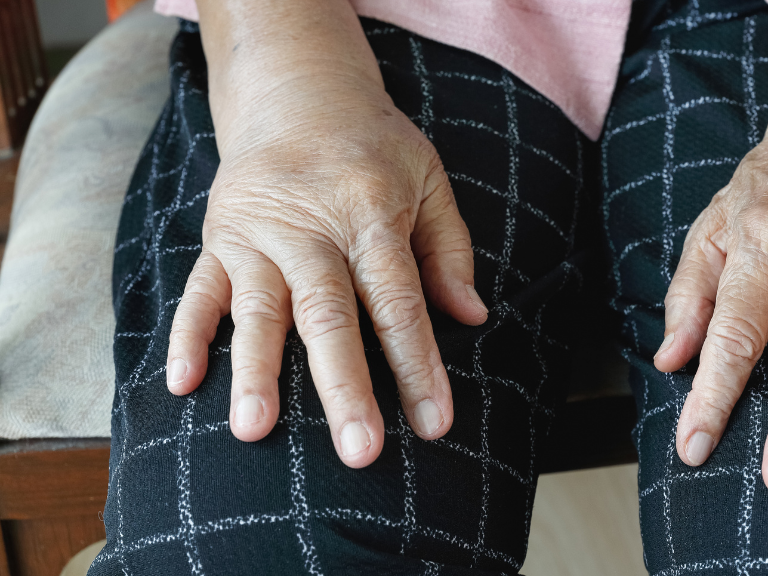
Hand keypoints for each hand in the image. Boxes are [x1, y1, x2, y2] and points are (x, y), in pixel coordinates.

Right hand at [164, 74, 487, 467]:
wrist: (298, 93)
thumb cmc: (375, 146)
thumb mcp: (429, 180)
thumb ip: (450, 250)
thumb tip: (472, 318)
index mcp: (372, 214)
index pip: (399, 302)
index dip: (418, 364)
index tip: (433, 421)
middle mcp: (311, 227)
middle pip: (329, 315)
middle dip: (344, 385)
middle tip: (357, 449)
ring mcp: (258, 234)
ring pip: (257, 309)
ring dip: (255, 370)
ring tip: (255, 428)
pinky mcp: (219, 238)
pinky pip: (199, 291)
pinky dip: (188, 336)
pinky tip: (182, 384)